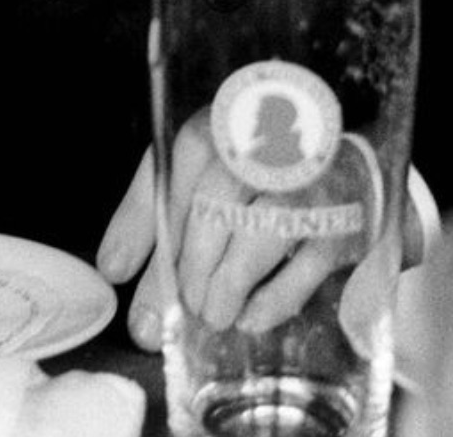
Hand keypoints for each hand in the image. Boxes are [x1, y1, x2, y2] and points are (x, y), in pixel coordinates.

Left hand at [98, 120, 433, 350]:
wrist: (341, 162)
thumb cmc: (249, 169)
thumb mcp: (188, 173)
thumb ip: (146, 214)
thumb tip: (112, 268)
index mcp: (212, 132)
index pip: (169, 185)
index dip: (145, 239)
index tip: (124, 279)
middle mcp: (258, 153)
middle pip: (211, 214)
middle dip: (188, 270)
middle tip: (180, 307)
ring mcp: (303, 190)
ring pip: (256, 240)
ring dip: (226, 287)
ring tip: (210, 315)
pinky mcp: (339, 226)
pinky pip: (303, 270)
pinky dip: (271, 301)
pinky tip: (249, 319)